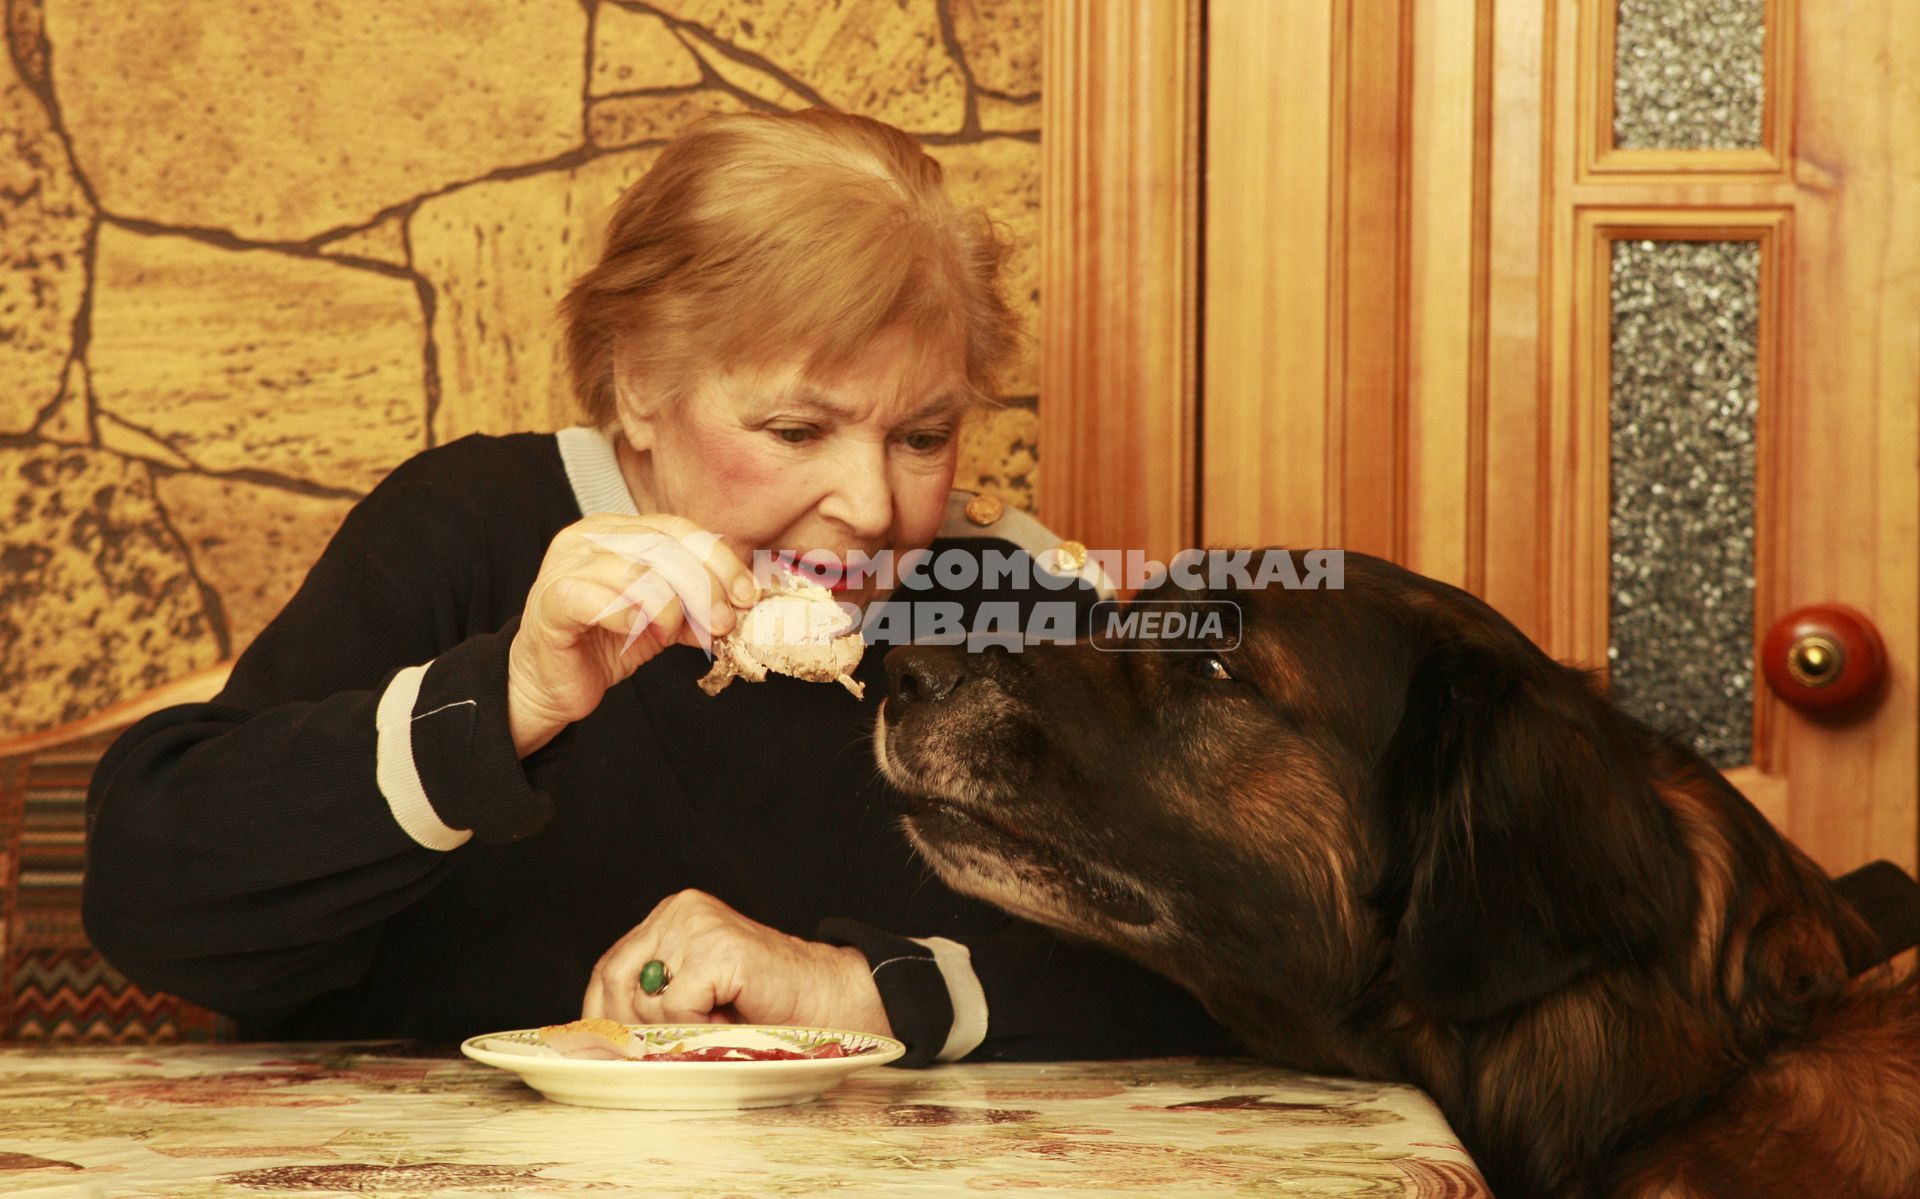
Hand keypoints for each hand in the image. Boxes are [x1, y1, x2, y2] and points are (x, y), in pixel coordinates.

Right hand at [507, 514, 757, 755]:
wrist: (553, 683)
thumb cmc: (605, 643)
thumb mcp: (664, 620)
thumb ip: (696, 605)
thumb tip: (742, 603)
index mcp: (617, 530)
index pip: (678, 529)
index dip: (718, 560)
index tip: (747, 594)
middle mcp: (589, 536)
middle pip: (663, 547)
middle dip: (703, 588)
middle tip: (722, 623)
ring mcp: (566, 565)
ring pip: (636, 572)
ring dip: (668, 609)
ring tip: (671, 634)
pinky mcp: (552, 601)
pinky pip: (600, 601)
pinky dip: (631, 619)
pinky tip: (641, 635)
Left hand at [582, 890, 890, 1035]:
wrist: (827, 996)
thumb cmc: (766, 1003)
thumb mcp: (695, 993)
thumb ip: (654, 998)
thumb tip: (599, 1039)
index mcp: (671, 916)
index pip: (610, 965)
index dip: (601, 1011)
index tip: (606, 1047)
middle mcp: (679, 911)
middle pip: (616, 977)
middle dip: (630, 1025)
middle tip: (659, 1050)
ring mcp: (698, 926)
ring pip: (645, 997)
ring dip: (673, 1028)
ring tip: (711, 1026)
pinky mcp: (718, 948)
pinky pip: (677, 1005)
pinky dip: (696, 1026)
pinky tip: (726, 1019)